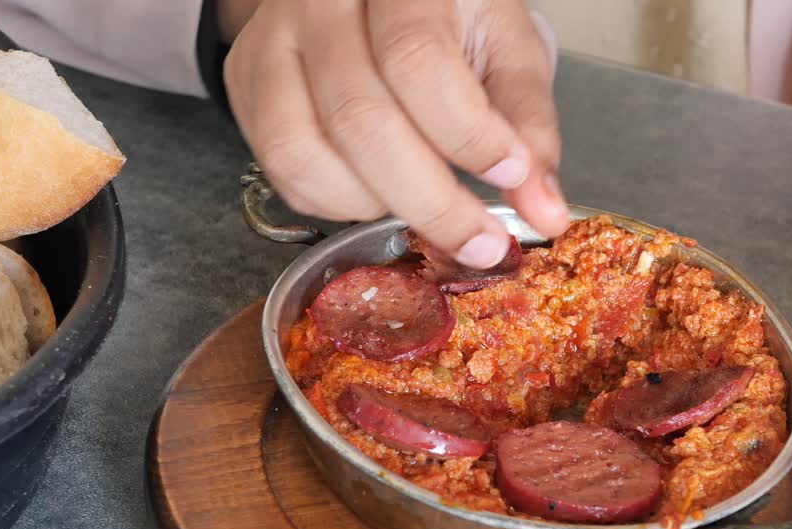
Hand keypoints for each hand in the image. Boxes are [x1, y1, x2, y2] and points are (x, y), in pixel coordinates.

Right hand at [223, 0, 570, 267]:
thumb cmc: (450, 18)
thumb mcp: (506, 50)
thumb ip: (528, 126)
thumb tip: (544, 210)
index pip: (416, 60)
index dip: (466, 132)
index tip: (511, 177)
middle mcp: (322, 1)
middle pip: (360, 117)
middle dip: (431, 201)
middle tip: (480, 242)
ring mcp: (273, 41)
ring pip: (305, 150)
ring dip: (374, 204)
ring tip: (423, 205)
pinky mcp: (247, 81)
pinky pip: (280, 166)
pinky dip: (333, 202)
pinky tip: (376, 193)